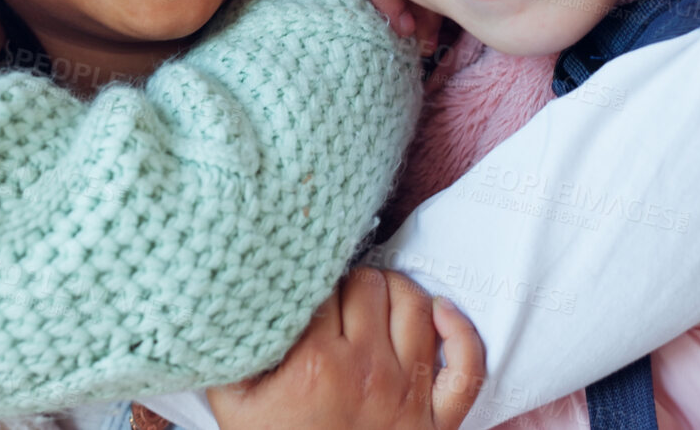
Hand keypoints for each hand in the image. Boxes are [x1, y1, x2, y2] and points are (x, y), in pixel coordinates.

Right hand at [208, 269, 485, 429]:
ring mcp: (408, 391)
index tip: (300, 289)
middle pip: (368, 286)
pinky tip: (440, 311)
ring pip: (415, 304)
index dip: (309, 282)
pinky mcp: (437, 416)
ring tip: (372, 298)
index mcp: (315, 363)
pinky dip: (460, 330)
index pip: (321, 287)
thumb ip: (233, 351)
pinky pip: (466, 362)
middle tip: (331, 299)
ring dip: (393, 290)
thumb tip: (234, 301)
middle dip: (347, 284)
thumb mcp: (236, 403)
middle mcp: (367, 369)